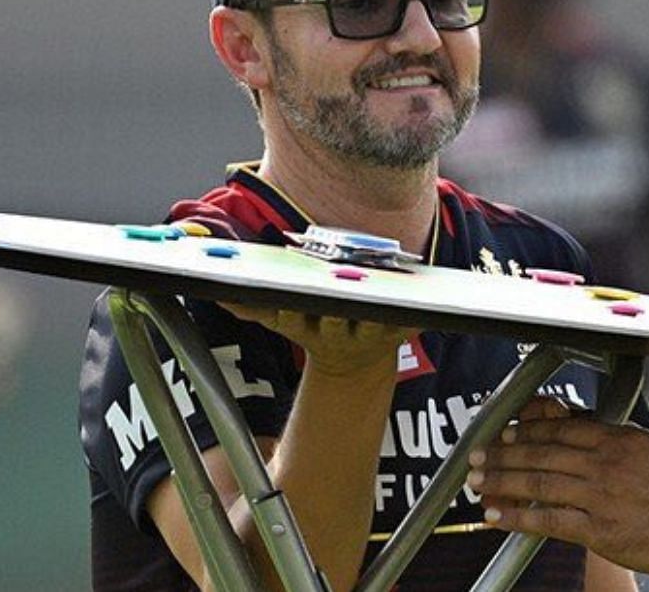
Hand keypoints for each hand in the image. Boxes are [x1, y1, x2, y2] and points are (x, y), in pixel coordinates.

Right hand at [221, 303, 412, 377]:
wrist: (355, 360)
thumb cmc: (316, 328)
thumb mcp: (286, 322)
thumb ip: (256, 309)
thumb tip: (221, 296)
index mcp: (311, 329)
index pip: (297, 320)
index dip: (295, 313)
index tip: (292, 304)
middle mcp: (339, 334)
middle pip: (337, 321)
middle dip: (337, 309)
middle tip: (340, 290)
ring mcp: (370, 334)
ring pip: (375, 320)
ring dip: (381, 308)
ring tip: (387, 289)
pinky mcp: (400, 332)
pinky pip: (412, 323)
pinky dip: (420, 315)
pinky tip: (428, 303)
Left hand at [467, 414, 648, 579]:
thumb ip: (631, 449)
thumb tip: (610, 447)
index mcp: (624, 439)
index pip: (564, 428)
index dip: (529, 430)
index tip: (509, 433)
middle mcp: (608, 461)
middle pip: (543, 451)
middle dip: (505, 452)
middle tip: (480, 454)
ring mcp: (601, 495)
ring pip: (538, 481)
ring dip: (502, 480)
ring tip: (479, 481)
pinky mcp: (600, 529)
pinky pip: (548, 519)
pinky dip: (517, 516)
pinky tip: (497, 514)